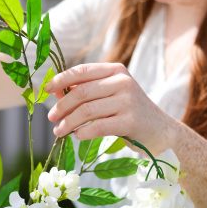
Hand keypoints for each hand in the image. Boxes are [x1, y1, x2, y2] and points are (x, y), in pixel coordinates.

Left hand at [45, 62, 177, 152]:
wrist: (160, 132)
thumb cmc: (128, 113)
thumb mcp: (109, 96)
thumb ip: (86, 92)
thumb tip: (55, 93)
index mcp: (116, 71)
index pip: (83, 71)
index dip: (62, 79)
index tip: (46, 89)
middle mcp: (123, 82)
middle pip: (81, 92)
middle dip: (62, 106)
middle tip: (51, 118)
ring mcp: (128, 101)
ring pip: (87, 111)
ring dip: (68, 123)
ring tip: (59, 131)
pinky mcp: (130, 121)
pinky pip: (97, 126)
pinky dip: (83, 133)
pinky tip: (77, 136)